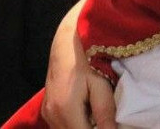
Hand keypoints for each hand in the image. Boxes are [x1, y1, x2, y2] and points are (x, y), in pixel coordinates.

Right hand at [41, 0, 118, 128]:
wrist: (68, 39)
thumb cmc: (88, 57)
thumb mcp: (101, 83)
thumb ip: (105, 112)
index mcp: (65, 109)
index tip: (112, 126)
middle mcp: (52, 114)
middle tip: (107, 122)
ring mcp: (47, 112)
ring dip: (83, 128)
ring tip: (98, 117)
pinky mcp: (46, 109)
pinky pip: (62, 126)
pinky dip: (76, 124)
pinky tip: (88, 114)